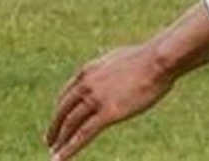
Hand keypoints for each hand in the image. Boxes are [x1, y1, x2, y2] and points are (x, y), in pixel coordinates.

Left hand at [45, 44, 173, 159]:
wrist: (159, 60)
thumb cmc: (148, 58)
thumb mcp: (120, 59)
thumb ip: (109, 71)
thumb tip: (112, 76)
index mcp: (88, 71)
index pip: (66, 94)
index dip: (59, 110)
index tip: (58, 121)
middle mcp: (86, 85)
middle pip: (63, 111)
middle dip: (54, 128)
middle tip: (50, 141)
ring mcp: (95, 99)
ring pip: (70, 125)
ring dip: (60, 141)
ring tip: (55, 152)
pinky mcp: (108, 113)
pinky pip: (83, 135)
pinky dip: (70, 148)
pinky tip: (62, 158)